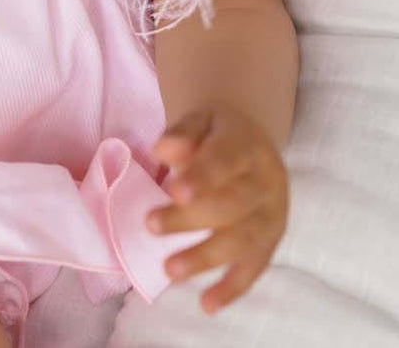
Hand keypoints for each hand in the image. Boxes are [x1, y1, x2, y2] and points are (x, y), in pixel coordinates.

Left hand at [146, 101, 288, 314]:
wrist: (251, 139)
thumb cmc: (216, 131)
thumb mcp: (200, 118)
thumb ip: (182, 133)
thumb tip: (162, 149)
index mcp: (248, 146)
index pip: (226, 160)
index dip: (202, 176)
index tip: (173, 190)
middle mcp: (266, 184)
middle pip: (231, 205)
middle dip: (191, 219)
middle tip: (151, 224)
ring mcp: (272, 216)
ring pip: (242, 241)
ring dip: (205, 258)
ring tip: (170, 270)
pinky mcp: (270, 242)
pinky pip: (254, 268)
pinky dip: (232, 288)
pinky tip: (207, 305)